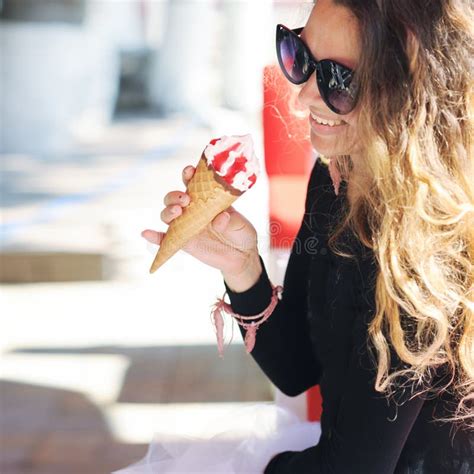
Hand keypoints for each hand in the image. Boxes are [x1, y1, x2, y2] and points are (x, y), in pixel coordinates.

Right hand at [141, 164, 260, 280]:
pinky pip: (165, 240)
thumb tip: (220, 218)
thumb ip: (230, 220)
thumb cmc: (242, 233)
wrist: (242, 257)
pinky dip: (154, 237)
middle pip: (174, 198)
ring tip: (177, 212)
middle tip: (186, 199)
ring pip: (168, 215)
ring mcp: (186, 225)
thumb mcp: (241, 224)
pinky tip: (146, 233)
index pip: (193, 183)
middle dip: (175, 195)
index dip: (188, 175)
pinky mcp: (183, 242)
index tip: (190, 172)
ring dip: (167, 211)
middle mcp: (193, 209)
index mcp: (206, 198)